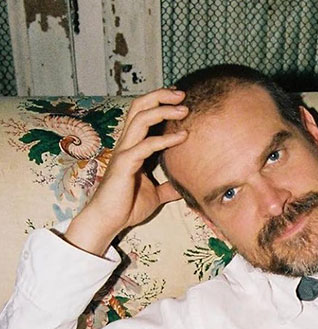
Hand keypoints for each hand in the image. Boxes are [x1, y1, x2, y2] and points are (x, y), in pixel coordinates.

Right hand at [64, 88, 189, 255]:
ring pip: (140, 119)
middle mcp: (126, 144)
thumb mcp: (155, 195)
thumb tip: (184, 186)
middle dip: (160, 96)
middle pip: (139, 107)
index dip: (159, 103)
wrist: (108, 220)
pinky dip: (166, 139)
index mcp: (132, 147)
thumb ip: (167, 187)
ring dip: (163, 110)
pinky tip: (183, 137)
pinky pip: (146, 145)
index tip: (180, 100)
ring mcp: (124, 152)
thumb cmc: (127, 206)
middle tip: (182, 93)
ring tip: (184, 109)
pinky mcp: (125, 164)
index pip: (143, 115)